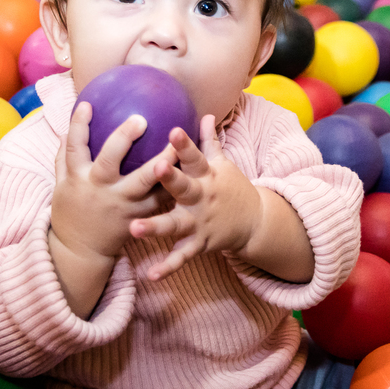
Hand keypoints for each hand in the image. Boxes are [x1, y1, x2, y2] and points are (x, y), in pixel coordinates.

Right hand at [50, 102, 173, 263]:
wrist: (81, 252)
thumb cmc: (71, 213)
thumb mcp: (61, 186)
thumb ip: (63, 159)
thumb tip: (66, 131)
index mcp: (78, 178)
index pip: (74, 148)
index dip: (79, 126)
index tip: (87, 104)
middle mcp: (100, 189)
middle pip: (110, 160)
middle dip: (123, 138)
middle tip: (140, 118)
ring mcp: (120, 204)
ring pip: (143, 182)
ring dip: (162, 164)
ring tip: (177, 145)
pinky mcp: (138, 218)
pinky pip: (159, 200)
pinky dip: (172, 186)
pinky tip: (188, 169)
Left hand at [130, 115, 262, 280]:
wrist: (254, 222)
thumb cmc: (230, 187)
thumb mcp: (223, 164)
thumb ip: (210, 141)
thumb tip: (205, 113)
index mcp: (206, 175)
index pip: (195, 156)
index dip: (184, 144)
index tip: (173, 131)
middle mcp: (202, 198)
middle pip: (185, 187)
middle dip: (171, 178)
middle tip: (156, 168)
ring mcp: (200, 222)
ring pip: (175, 224)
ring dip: (155, 227)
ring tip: (135, 228)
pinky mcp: (199, 244)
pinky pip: (181, 256)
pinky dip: (167, 266)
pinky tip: (150, 275)